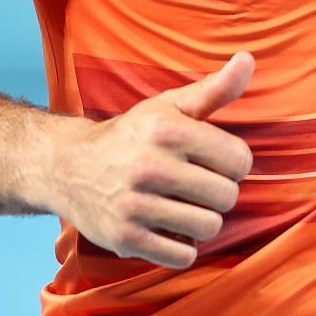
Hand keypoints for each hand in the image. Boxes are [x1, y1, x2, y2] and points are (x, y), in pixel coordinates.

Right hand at [42, 52, 255, 267]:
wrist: (67, 167)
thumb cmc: (132, 134)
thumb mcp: (170, 106)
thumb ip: (215, 88)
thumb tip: (248, 59)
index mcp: (167, 130)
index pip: (240, 160)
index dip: (234, 163)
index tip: (215, 161)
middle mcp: (149, 166)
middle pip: (227, 196)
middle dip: (219, 193)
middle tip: (199, 186)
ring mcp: (134, 205)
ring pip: (209, 227)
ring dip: (203, 221)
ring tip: (187, 207)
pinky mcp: (123, 238)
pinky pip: (182, 256)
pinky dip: (183, 247)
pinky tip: (169, 229)